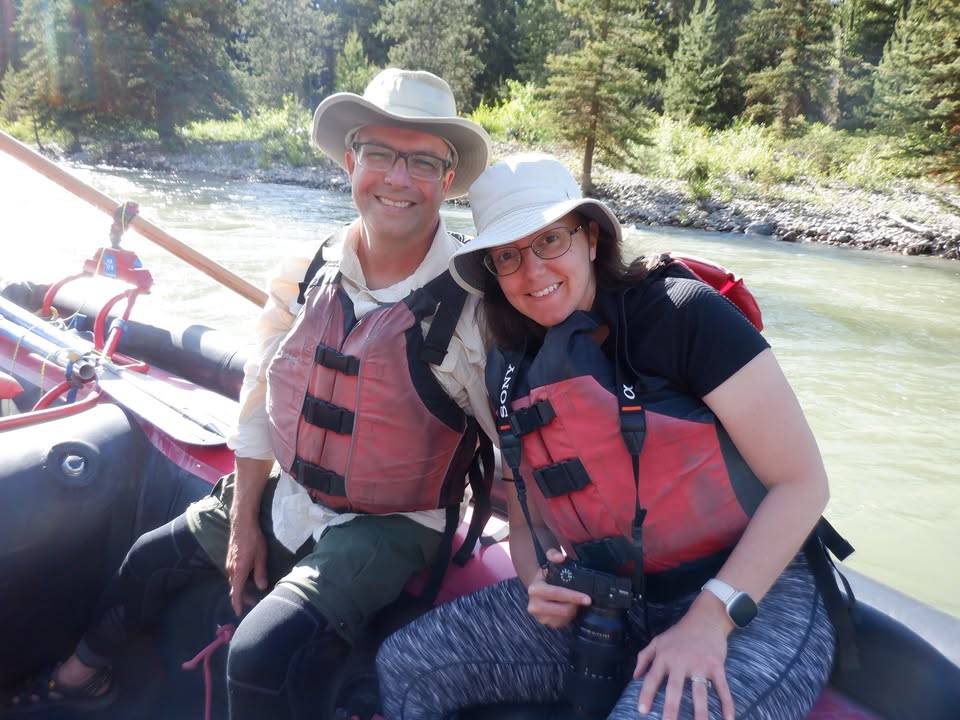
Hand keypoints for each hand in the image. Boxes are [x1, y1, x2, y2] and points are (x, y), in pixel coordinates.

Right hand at [225, 513, 268, 616]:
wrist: (242, 523)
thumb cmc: (253, 539)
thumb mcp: (261, 556)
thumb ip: (260, 572)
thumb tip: (261, 587)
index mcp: (238, 570)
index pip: (236, 592)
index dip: (238, 603)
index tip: (239, 613)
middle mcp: (231, 569)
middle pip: (234, 588)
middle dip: (243, 597)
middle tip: (254, 601)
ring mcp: (229, 563)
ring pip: (233, 581)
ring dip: (241, 588)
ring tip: (253, 591)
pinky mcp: (230, 558)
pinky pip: (233, 574)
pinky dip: (239, 580)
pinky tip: (248, 577)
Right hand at [526, 548, 590, 627]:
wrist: (538, 591)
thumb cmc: (547, 577)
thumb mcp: (549, 563)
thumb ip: (553, 554)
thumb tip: (560, 557)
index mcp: (535, 589)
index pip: (557, 594)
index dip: (573, 596)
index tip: (587, 598)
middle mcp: (534, 605)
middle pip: (563, 609)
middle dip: (576, 604)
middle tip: (587, 600)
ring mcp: (540, 617)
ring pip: (565, 617)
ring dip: (573, 610)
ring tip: (575, 601)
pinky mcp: (546, 624)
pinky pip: (563, 622)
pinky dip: (569, 616)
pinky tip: (569, 608)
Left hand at [633, 594, 734, 719]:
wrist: (705, 618)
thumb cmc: (679, 633)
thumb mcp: (657, 641)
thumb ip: (644, 657)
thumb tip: (635, 677)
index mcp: (665, 657)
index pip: (653, 678)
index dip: (647, 694)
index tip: (642, 711)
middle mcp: (681, 661)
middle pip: (675, 687)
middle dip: (672, 707)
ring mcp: (700, 664)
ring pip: (700, 691)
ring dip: (700, 711)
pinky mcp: (717, 666)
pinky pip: (722, 688)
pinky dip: (727, 704)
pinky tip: (728, 719)